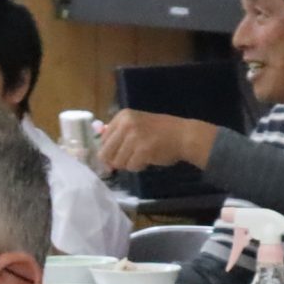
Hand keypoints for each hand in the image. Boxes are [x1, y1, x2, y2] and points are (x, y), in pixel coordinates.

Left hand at [98, 109, 215, 172]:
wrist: (183, 135)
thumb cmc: (160, 131)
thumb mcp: (136, 124)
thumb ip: (118, 134)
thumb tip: (101, 153)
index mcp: (122, 116)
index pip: (102, 139)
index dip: (108, 151)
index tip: (117, 154)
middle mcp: (126, 124)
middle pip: (106, 152)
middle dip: (115, 160)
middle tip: (128, 159)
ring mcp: (134, 137)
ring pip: (118, 162)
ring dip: (128, 164)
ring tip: (140, 156)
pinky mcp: (143, 150)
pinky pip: (131, 166)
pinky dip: (138, 167)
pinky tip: (147, 159)